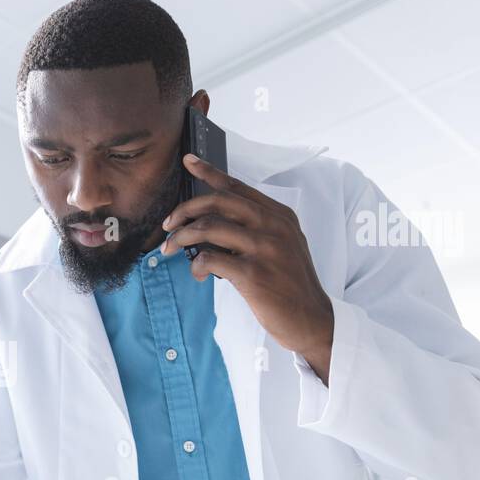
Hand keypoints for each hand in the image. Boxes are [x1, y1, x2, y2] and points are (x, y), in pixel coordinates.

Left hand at [161, 154, 334, 383]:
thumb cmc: (290, 284)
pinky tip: (198, 274)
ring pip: (208, 227)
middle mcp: (273, 226)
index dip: (210, 172)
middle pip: (218, 202)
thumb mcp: (283, 245)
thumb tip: (213, 221)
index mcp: (279, 216)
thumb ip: (256, 228)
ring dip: (182, 237)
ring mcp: (264, 249)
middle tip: (168, 224)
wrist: (311, 318)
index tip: (188, 161)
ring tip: (171, 249)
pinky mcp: (253, 274)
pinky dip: (196, 265)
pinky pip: (210, 259)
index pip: (238, 187)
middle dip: (184, 210)